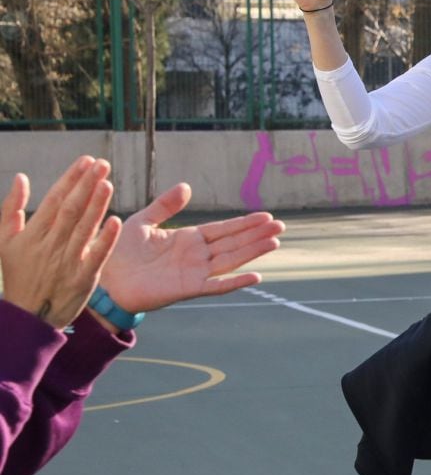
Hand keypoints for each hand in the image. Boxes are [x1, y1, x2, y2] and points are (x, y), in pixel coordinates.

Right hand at [0, 157, 120, 328]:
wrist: (28, 315)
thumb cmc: (19, 275)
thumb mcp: (5, 241)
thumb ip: (12, 209)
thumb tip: (21, 177)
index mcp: (33, 233)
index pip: (55, 199)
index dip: (71, 179)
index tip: (86, 161)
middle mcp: (51, 244)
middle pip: (72, 209)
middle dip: (87, 184)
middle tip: (102, 163)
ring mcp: (68, 261)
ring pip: (84, 228)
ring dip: (97, 204)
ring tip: (108, 182)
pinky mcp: (83, 279)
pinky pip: (96, 256)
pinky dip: (106, 239)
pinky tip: (117, 221)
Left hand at [98, 183, 284, 312]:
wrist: (105, 280)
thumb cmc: (119, 251)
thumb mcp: (143, 221)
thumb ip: (165, 205)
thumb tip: (187, 186)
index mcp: (188, 238)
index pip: (224, 229)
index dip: (245, 223)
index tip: (266, 216)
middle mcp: (197, 255)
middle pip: (234, 242)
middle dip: (257, 234)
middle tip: (281, 225)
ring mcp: (195, 272)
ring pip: (231, 260)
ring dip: (253, 252)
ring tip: (275, 242)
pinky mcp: (188, 288)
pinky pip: (217, 285)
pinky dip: (236, 282)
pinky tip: (256, 276)